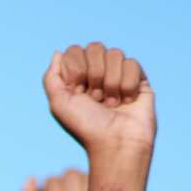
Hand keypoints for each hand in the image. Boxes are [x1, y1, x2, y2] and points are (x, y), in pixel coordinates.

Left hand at [44, 42, 153, 157]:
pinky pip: (132, 64)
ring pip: (115, 53)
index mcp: (78, 77)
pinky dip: (127, 85)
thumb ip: (51, 77)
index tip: (78, 93)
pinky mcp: (139, 80)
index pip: (75, 50)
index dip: (76, 70)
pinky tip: (126, 102)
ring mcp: (119, 75)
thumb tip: (58, 53)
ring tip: (111, 103)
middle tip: (95, 99)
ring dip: (110, 82)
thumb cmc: (86, 127)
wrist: (115, 143)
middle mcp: (99, 73)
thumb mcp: (58, 104)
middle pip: (95, 47)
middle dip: (94, 74)